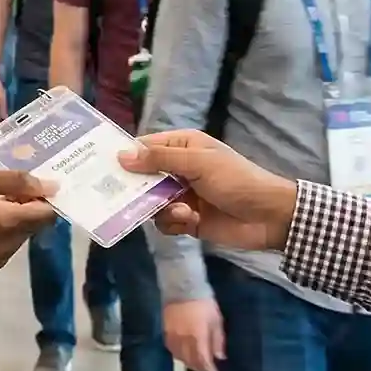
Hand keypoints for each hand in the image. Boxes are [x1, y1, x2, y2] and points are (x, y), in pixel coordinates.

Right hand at [0, 169, 56, 274]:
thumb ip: (17, 182)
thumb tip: (51, 187)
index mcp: (6, 224)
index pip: (47, 215)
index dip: (43, 198)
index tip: (28, 186)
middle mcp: (6, 247)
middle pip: (34, 225)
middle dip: (24, 207)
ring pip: (20, 235)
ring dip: (11, 219)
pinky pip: (6, 246)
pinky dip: (0, 232)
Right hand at [118, 131, 296, 251]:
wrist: (268, 216)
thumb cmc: (236, 180)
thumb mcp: (199, 163)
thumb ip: (160, 160)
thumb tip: (122, 155)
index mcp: (182, 146)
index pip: (145, 147)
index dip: (125, 156)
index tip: (102, 168)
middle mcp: (178, 168)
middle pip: (143, 177)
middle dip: (137, 189)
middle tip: (121, 199)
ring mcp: (182, 195)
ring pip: (151, 203)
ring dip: (161, 209)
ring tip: (181, 212)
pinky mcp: (187, 220)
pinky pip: (165, 222)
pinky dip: (173, 224)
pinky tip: (190, 223)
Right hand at [163, 299, 224, 370]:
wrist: (182, 286)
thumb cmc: (204, 302)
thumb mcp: (216, 319)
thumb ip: (218, 340)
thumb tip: (220, 357)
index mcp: (198, 338)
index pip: (204, 362)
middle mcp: (184, 341)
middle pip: (192, 363)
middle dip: (201, 369)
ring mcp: (173, 338)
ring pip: (181, 358)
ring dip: (191, 364)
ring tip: (198, 364)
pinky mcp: (165, 333)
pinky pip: (172, 350)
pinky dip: (180, 356)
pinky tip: (185, 354)